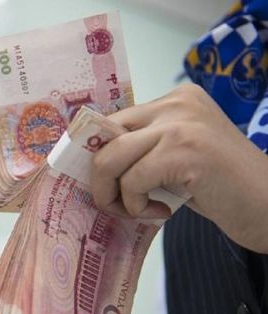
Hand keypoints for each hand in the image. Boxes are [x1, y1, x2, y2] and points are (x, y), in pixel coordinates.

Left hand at [91, 83, 267, 252]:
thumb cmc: (220, 185)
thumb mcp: (176, 155)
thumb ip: (144, 148)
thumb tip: (93, 161)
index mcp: (174, 100)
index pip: (113, 121)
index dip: (97, 154)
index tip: (101, 182)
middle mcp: (176, 104)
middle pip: (105, 137)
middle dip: (99, 177)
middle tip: (114, 203)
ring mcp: (181, 125)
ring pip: (111, 158)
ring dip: (113, 195)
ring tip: (137, 210)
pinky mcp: (185, 151)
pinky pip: (133, 180)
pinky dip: (136, 205)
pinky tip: (160, 212)